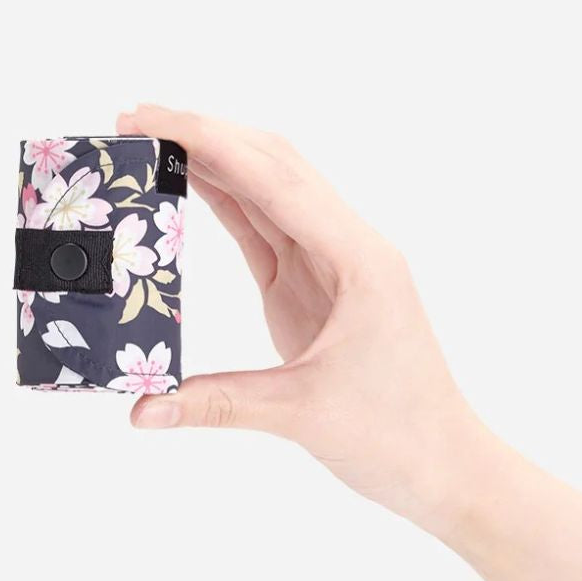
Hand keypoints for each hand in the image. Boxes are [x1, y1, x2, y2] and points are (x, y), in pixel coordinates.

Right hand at [118, 104, 483, 532]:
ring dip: (213, 157)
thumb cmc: (397, 434)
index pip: (275, 180)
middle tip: (138, 118)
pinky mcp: (310, 282)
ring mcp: (328, 261)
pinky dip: (224, 198)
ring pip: (267, 187)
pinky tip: (189, 180)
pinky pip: (263, 224)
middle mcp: (346, 244)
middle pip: (271, 164)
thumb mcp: (301, 414)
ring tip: (152, 139)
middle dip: (205, 134)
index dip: (211, 143)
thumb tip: (142, 408)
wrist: (443, 463)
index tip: (155, 121)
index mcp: (357, 258)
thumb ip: (216, 404)